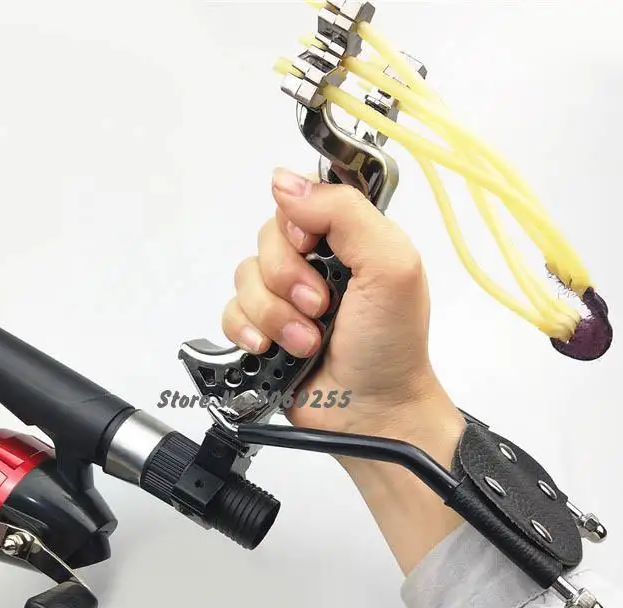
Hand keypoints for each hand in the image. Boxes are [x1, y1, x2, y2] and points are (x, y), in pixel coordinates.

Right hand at [221, 168, 466, 572]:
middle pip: (267, 240)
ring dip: (275, 314)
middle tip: (321, 308)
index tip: (314, 252)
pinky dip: (249, 332)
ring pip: (244, 278)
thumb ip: (345, 213)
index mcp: (347, 238)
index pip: (298, 201)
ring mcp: (285, 297)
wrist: (370, 411)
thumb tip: (285, 181)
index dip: (297, 225)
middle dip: (288, 279)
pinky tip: (273, 349)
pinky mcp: (263, 330)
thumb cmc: (391, 346)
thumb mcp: (391, 266)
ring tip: (306, 341)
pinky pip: (231, 313)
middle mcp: (314, 263)